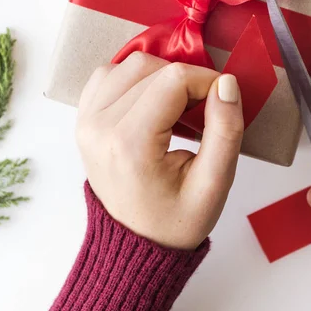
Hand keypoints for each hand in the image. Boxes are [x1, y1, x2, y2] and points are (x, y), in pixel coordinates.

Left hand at [76, 52, 243, 249]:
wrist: (137, 245)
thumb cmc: (176, 221)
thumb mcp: (214, 184)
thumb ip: (225, 131)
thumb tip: (227, 84)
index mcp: (130, 144)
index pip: (174, 79)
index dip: (208, 82)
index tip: (222, 103)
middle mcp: (100, 127)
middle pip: (151, 67)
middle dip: (187, 80)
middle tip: (203, 111)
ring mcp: (86, 121)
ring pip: (129, 65)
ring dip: (161, 77)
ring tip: (178, 108)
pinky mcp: (84, 119)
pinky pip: (108, 75)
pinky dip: (136, 80)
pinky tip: (153, 104)